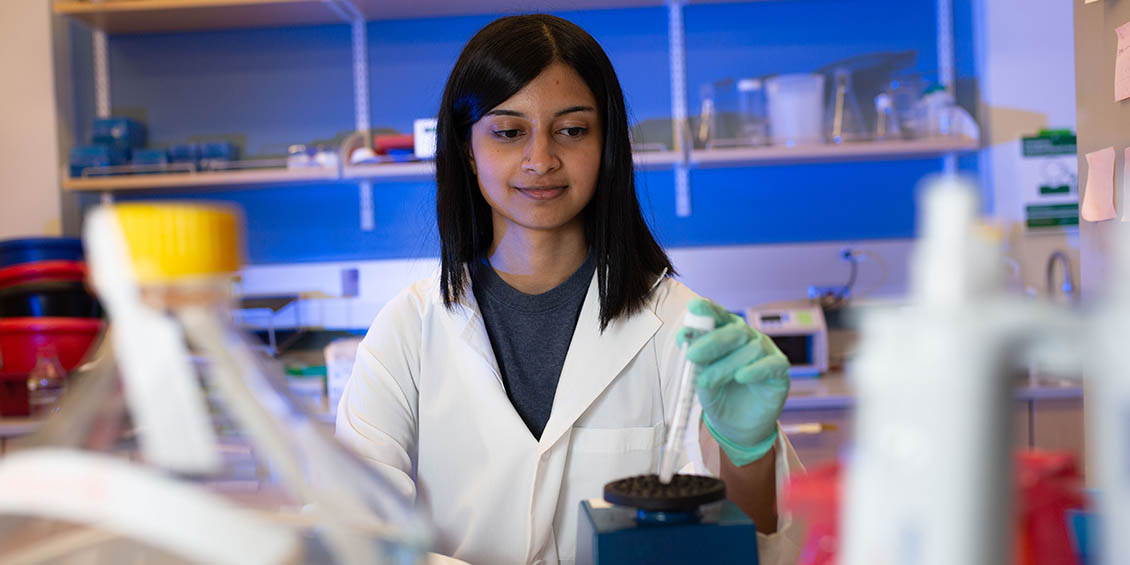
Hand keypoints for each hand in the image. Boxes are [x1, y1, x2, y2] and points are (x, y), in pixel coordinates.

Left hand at [677, 298, 790, 465]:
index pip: (720, 316)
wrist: (736, 425)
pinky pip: (771, 364)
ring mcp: (766, 352)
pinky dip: (755, 370)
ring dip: (725, 365)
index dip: (709, 310)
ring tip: (706, 382)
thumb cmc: (719, 395)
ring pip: (751, 349)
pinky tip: (741, 377)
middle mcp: (748, 338)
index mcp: (727, 333)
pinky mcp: (779, 371)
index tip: (694, 308)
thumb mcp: (701, 379)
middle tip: (692, 355)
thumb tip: (686, 338)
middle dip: (712, 341)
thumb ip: (696, 361)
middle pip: (735, 330)